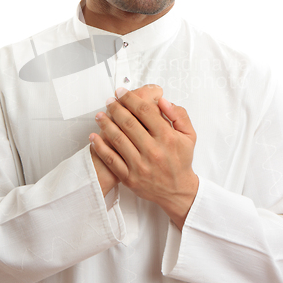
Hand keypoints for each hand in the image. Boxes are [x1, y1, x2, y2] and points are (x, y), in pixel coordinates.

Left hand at [90, 86, 198, 229]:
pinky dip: (100, 147)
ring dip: (106, 124)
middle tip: (109, 101)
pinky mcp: (130, 177)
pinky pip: (111, 159)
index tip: (121, 92)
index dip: (130, 98)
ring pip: (118, 139)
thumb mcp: (189, 135)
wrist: (177, 191)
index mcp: (167, 137)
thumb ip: (179, 114)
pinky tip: (93, 137)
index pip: (145, 111)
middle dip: (116, 108)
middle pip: (128, 123)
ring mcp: (140, 164)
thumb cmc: (181, 160)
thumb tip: (162, 100)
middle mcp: (153, 150)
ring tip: (99, 115)